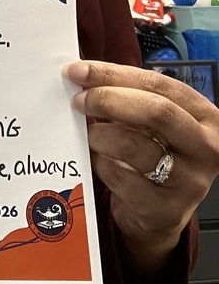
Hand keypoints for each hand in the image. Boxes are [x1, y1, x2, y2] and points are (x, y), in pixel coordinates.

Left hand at [65, 59, 218, 272]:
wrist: (159, 213)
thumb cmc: (154, 154)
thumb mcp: (150, 122)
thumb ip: (125, 95)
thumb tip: (81, 75)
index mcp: (204, 116)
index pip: (159, 84)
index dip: (114, 74)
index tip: (78, 71)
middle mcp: (205, 148)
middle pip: (156, 111)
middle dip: (108, 99)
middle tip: (78, 100)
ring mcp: (189, 182)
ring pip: (134, 146)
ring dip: (100, 135)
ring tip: (89, 134)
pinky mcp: (165, 210)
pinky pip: (120, 176)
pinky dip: (99, 163)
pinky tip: (97, 159)